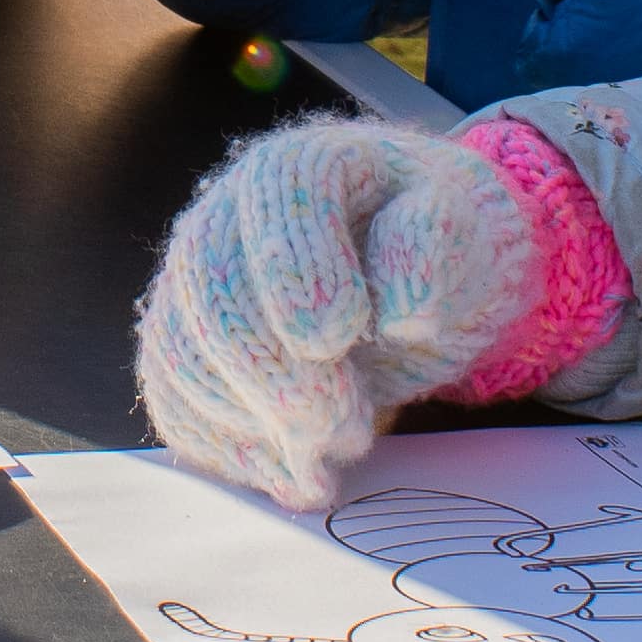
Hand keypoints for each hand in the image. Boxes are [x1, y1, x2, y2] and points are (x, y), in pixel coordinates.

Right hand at [131, 117, 543, 507]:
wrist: (416, 274)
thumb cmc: (440, 241)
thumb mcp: (467, 226)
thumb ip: (437, 246)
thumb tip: (402, 310)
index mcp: (300, 165)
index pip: (277, 201)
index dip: (298, 272)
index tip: (340, 338)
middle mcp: (226, 215)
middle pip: (212, 288)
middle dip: (272, 373)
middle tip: (345, 430)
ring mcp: (194, 284)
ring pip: (182, 353)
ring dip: (252, 423)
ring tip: (334, 457)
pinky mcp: (186, 345)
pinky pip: (174, 399)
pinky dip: (224, 448)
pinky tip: (286, 476)